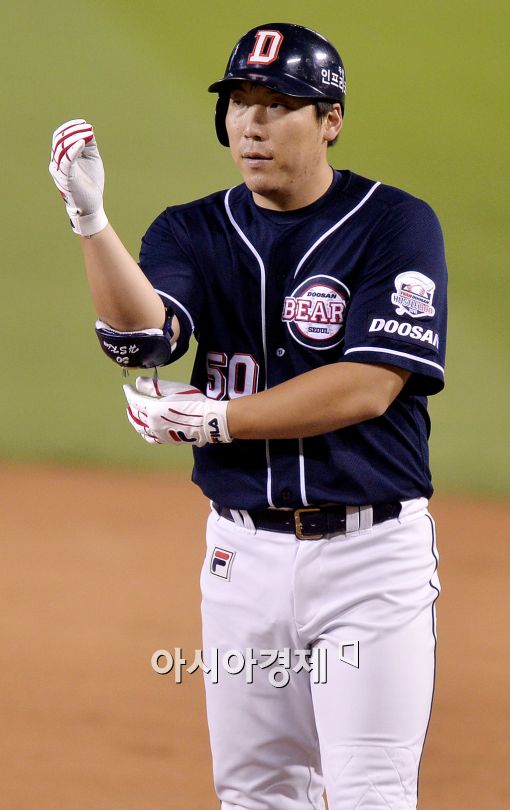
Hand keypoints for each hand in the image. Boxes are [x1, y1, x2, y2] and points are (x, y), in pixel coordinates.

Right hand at [49, 118, 107, 235]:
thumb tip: (89, 129)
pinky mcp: (66, 178)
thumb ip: (90, 145)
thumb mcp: (92, 158)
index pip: (59, 137)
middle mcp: (56, 163)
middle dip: (72, 130)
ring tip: (88, 133)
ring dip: (74, 137)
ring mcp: (59, 171)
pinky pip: (66, 161)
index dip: (70, 127)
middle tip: (86, 127)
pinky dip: (73, 149)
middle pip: (59, 140)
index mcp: (61, 158)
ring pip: (61, 148)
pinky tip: (82, 142)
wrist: (92, 204)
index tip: (83, 123)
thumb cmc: (91, 182)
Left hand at [123, 377, 230, 446]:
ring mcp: (159, 434)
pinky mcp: (167, 440)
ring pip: (140, 428)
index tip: (127, 386)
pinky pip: (150, 438)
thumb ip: (154, 386)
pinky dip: (144, 433)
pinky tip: (145, 431)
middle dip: (131, 405)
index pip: (135, 400)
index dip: (129, 392)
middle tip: (130, 398)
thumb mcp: (174, 389)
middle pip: (136, 414)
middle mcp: (153, 424)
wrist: (208, 421)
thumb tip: (138, 382)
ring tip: (133, 415)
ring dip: (134, 420)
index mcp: (153, 410)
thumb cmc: (194, 401)